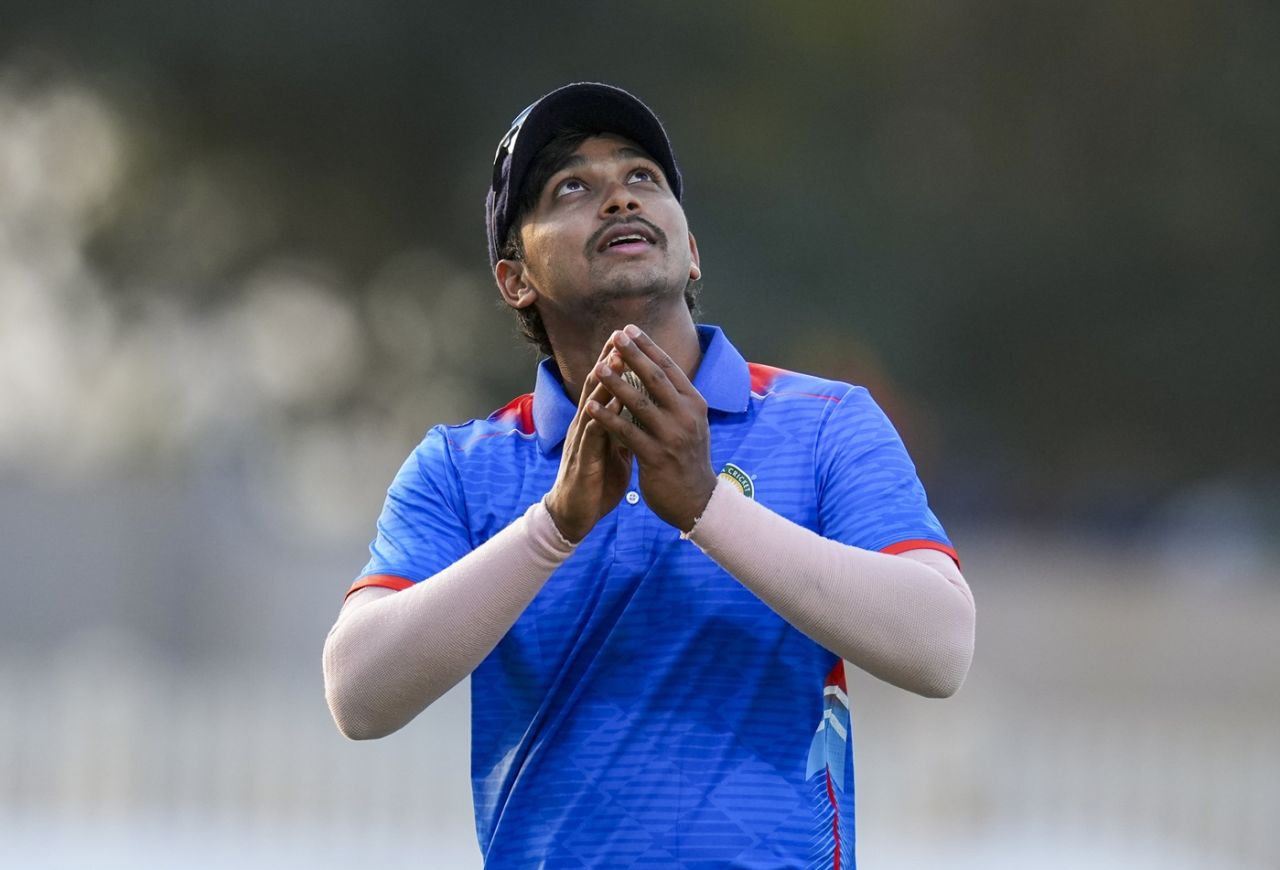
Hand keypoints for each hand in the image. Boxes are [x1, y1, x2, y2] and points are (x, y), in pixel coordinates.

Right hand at [544, 344, 633, 542]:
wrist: (575, 515)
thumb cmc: (596, 480)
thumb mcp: (614, 448)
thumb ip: (622, 426)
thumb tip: (638, 409)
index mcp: (597, 422)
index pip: (607, 386)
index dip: (616, 362)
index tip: (631, 338)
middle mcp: (586, 426)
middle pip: (596, 388)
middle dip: (608, 361)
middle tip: (619, 336)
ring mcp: (582, 442)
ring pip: (591, 407)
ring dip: (602, 384)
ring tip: (615, 361)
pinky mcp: (583, 462)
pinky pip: (591, 437)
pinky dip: (599, 420)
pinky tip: (608, 407)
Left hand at [586, 325, 717, 532]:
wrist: (697, 500)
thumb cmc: (688, 459)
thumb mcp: (690, 423)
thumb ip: (675, 399)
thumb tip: (657, 369)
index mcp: (694, 404)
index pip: (669, 368)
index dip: (648, 347)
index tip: (630, 329)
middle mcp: (686, 416)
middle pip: (656, 379)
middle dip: (634, 355)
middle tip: (615, 336)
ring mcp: (672, 436)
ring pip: (640, 403)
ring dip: (616, 383)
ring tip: (598, 366)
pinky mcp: (656, 457)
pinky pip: (627, 433)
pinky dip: (607, 418)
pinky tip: (590, 407)